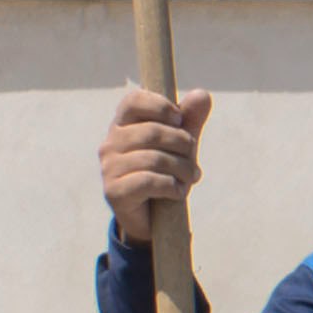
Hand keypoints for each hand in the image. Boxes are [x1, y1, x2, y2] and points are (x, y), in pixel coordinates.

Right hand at [97, 83, 209, 240]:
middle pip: (152, 132)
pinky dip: (170, 187)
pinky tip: (177, 192)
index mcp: (123, 125)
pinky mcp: (114, 191)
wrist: (151, 218)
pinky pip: (148, 181)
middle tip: (193, 161)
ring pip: (153, 159)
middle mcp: (110, 143)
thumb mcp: (181, 145)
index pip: (134, 100)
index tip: (180, 120)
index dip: (160, 106)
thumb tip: (203, 94)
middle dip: (183, 145)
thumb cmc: (164, 173)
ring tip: (190, 178)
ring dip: (181, 169)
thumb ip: (190, 120)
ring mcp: (109, 168)